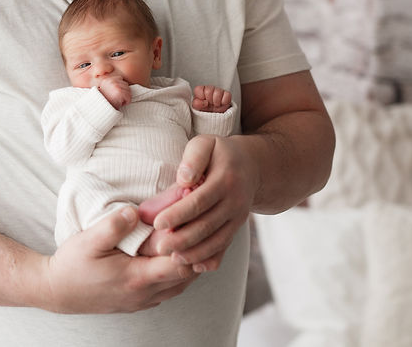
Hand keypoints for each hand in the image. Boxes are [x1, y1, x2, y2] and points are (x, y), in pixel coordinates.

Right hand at [44, 207, 198, 313]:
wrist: (58, 291)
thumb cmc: (72, 266)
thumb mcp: (89, 240)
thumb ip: (114, 225)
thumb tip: (136, 211)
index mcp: (137, 278)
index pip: (181, 265)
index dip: (190, 244)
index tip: (187, 222)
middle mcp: (145, 293)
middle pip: (188, 276)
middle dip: (195, 251)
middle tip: (194, 226)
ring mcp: (143, 301)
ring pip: (181, 285)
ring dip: (188, 264)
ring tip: (187, 239)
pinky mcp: (138, 302)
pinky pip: (169, 290)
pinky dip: (176, 274)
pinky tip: (171, 257)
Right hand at [97, 76, 131, 108]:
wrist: (100, 108)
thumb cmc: (103, 101)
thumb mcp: (104, 89)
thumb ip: (110, 84)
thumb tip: (121, 80)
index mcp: (107, 80)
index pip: (120, 78)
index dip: (120, 86)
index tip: (117, 93)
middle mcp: (111, 81)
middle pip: (125, 84)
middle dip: (124, 91)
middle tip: (120, 98)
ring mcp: (116, 86)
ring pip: (128, 90)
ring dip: (126, 96)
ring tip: (120, 101)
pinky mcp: (120, 92)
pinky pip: (128, 97)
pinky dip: (127, 101)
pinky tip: (121, 104)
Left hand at [151, 135, 258, 272]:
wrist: (254, 165)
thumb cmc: (219, 152)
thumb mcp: (207, 143)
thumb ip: (194, 158)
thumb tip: (183, 180)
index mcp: (225, 180)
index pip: (199, 201)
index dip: (178, 214)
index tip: (157, 223)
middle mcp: (235, 202)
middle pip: (207, 225)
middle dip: (183, 239)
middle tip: (159, 248)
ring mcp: (239, 217)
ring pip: (217, 241)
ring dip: (195, 253)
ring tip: (173, 260)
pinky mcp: (238, 227)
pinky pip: (226, 246)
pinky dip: (212, 259)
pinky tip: (195, 267)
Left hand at [192, 85, 231, 112]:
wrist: (215, 118)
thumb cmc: (205, 111)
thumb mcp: (198, 109)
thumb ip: (196, 104)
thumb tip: (201, 102)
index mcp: (200, 91)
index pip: (198, 89)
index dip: (200, 97)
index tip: (203, 103)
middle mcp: (209, 89)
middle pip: (208, 90)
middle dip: (209, 100)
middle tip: (209, 104)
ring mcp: (218, 91)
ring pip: (218, 92)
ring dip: (216, 102)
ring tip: (215, 105)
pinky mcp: (227, 94)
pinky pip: (227, 95)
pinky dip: (224, 102)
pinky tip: (221, 104)